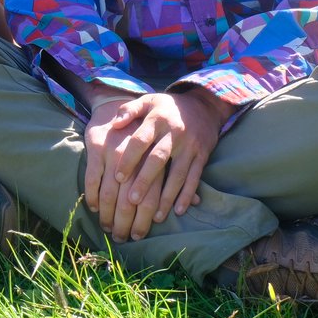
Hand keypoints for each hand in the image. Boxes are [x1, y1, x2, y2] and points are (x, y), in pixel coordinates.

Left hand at [82, 90, 224, 243]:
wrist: (203, 106)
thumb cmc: (166, 107)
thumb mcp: (147, 101)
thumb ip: (129, 110)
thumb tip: (114, 123)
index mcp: (157, 119)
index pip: (140, 140)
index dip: (129, 158)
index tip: (117, 177)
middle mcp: (174, 134)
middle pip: (158, 159)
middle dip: (145, 180)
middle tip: (131, 200)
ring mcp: (190, 147)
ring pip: (178, 174)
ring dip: (167, 196)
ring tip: (154, 216)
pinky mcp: (202, 157)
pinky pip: (194, 178)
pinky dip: (187, 195)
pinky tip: (178, 211)